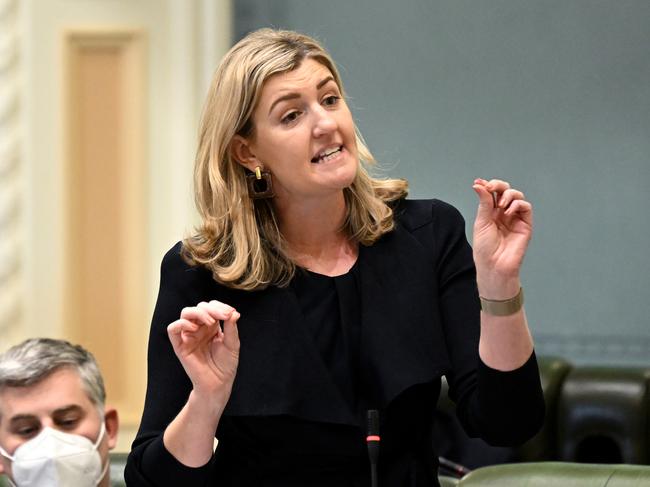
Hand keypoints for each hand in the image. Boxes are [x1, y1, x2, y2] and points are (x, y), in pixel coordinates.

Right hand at [167, 301, 239, 400]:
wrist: (218, 384)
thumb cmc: (225, 365)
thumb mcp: (232, 344)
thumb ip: (231, 327)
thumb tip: (234, 312)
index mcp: (212, 326)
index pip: (211, 307)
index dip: (220, 306)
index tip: (230, 313)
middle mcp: (199, 328)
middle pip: (199, 307)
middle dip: (212, 309)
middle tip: (223, 316)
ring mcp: (189, 336)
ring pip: (186, 313)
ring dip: (199, 313)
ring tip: (211, 322)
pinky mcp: (180, 346)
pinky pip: (173, 329)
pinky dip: (182, 324)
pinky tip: (195, 328)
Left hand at [472, 178, 532, 297]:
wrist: (494, 265)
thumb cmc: (485, 248)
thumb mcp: (481, 222)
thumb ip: (484, 202)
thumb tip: (479, 185)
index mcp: (491, 212)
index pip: (492, 193)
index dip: (488, 185)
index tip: (479, 182)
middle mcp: (503, 213)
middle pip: (505, 190)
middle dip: (498, 185)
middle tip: (491, 187)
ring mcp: (515, 218)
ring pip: (517, 195)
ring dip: (509, 195)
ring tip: (501, 205)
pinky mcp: (525, 224)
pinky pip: (526, 207)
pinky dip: (517, 204)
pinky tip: (508, 212)